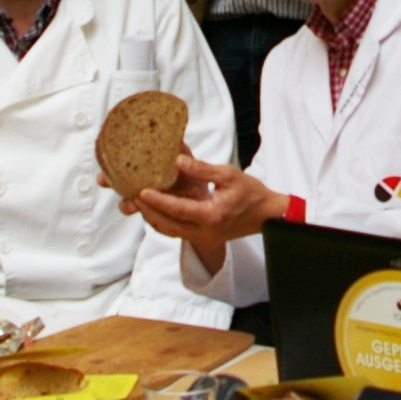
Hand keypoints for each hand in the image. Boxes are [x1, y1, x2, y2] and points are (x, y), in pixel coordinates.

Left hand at [129, 151, 287, 271]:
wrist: (268, 216)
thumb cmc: (251, 193)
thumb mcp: (229, 175)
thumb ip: (202, 169)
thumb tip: (177, 161)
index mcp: (212, 216)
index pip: (177, 210)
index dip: (157, 201)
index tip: (141, 191)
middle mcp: (205, 232)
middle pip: (168, 225)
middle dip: (148, 212)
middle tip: (133, 197)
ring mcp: (204, 238)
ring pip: (170, 232)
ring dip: (154, 218)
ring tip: (140, 203)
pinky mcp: (204, 239)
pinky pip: (178, 232)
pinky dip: (165, 222)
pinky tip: (156, 210)